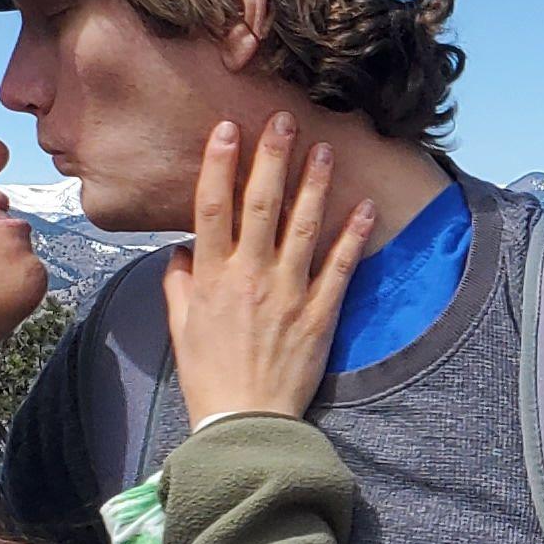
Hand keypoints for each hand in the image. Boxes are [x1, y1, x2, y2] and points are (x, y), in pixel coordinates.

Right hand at [163, 116, 382, 425]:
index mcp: (211, 278)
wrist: (245, 424)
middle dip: (272, 158)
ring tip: (325, 148)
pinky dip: (353, 235)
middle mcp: (249, 277)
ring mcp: (288, 293)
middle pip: (260, 205)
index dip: (219, 165)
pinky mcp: (320, 314)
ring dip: (314, 184)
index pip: (212, 208)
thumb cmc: (210, 378)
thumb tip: (180, 251)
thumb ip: (179, 286)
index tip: (227, 129)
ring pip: (303, 227)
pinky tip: (364, 206)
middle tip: (283, 119)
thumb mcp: (182, 330)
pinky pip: (340, 267)